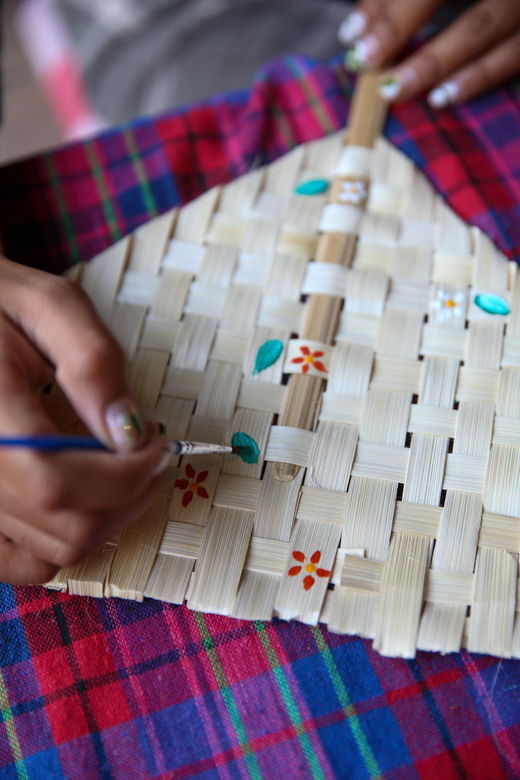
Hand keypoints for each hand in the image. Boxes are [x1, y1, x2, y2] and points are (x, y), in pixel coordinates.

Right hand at [0, 256, 166, 584]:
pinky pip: (19, 563)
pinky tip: (80, 500)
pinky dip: (60, 543)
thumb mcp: (48, 306)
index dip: (125, 475)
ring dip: (106, 519)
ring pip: (52, 552)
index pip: (57, 482)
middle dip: (129, 496)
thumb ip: (91, 362)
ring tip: (121, 471)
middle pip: (65, 526)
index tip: (157, 442)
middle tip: (150, 454)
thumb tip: (131, 431)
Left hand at [339, 0, 519, 105]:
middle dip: (400, 28)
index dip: (390, 9)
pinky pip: (512, 58)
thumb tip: (361, 27)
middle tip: (365, 60)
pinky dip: (477, 79)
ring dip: (435, 63)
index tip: (352, 34)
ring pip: (481, 30)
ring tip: (394, 89)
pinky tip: (442, 97)